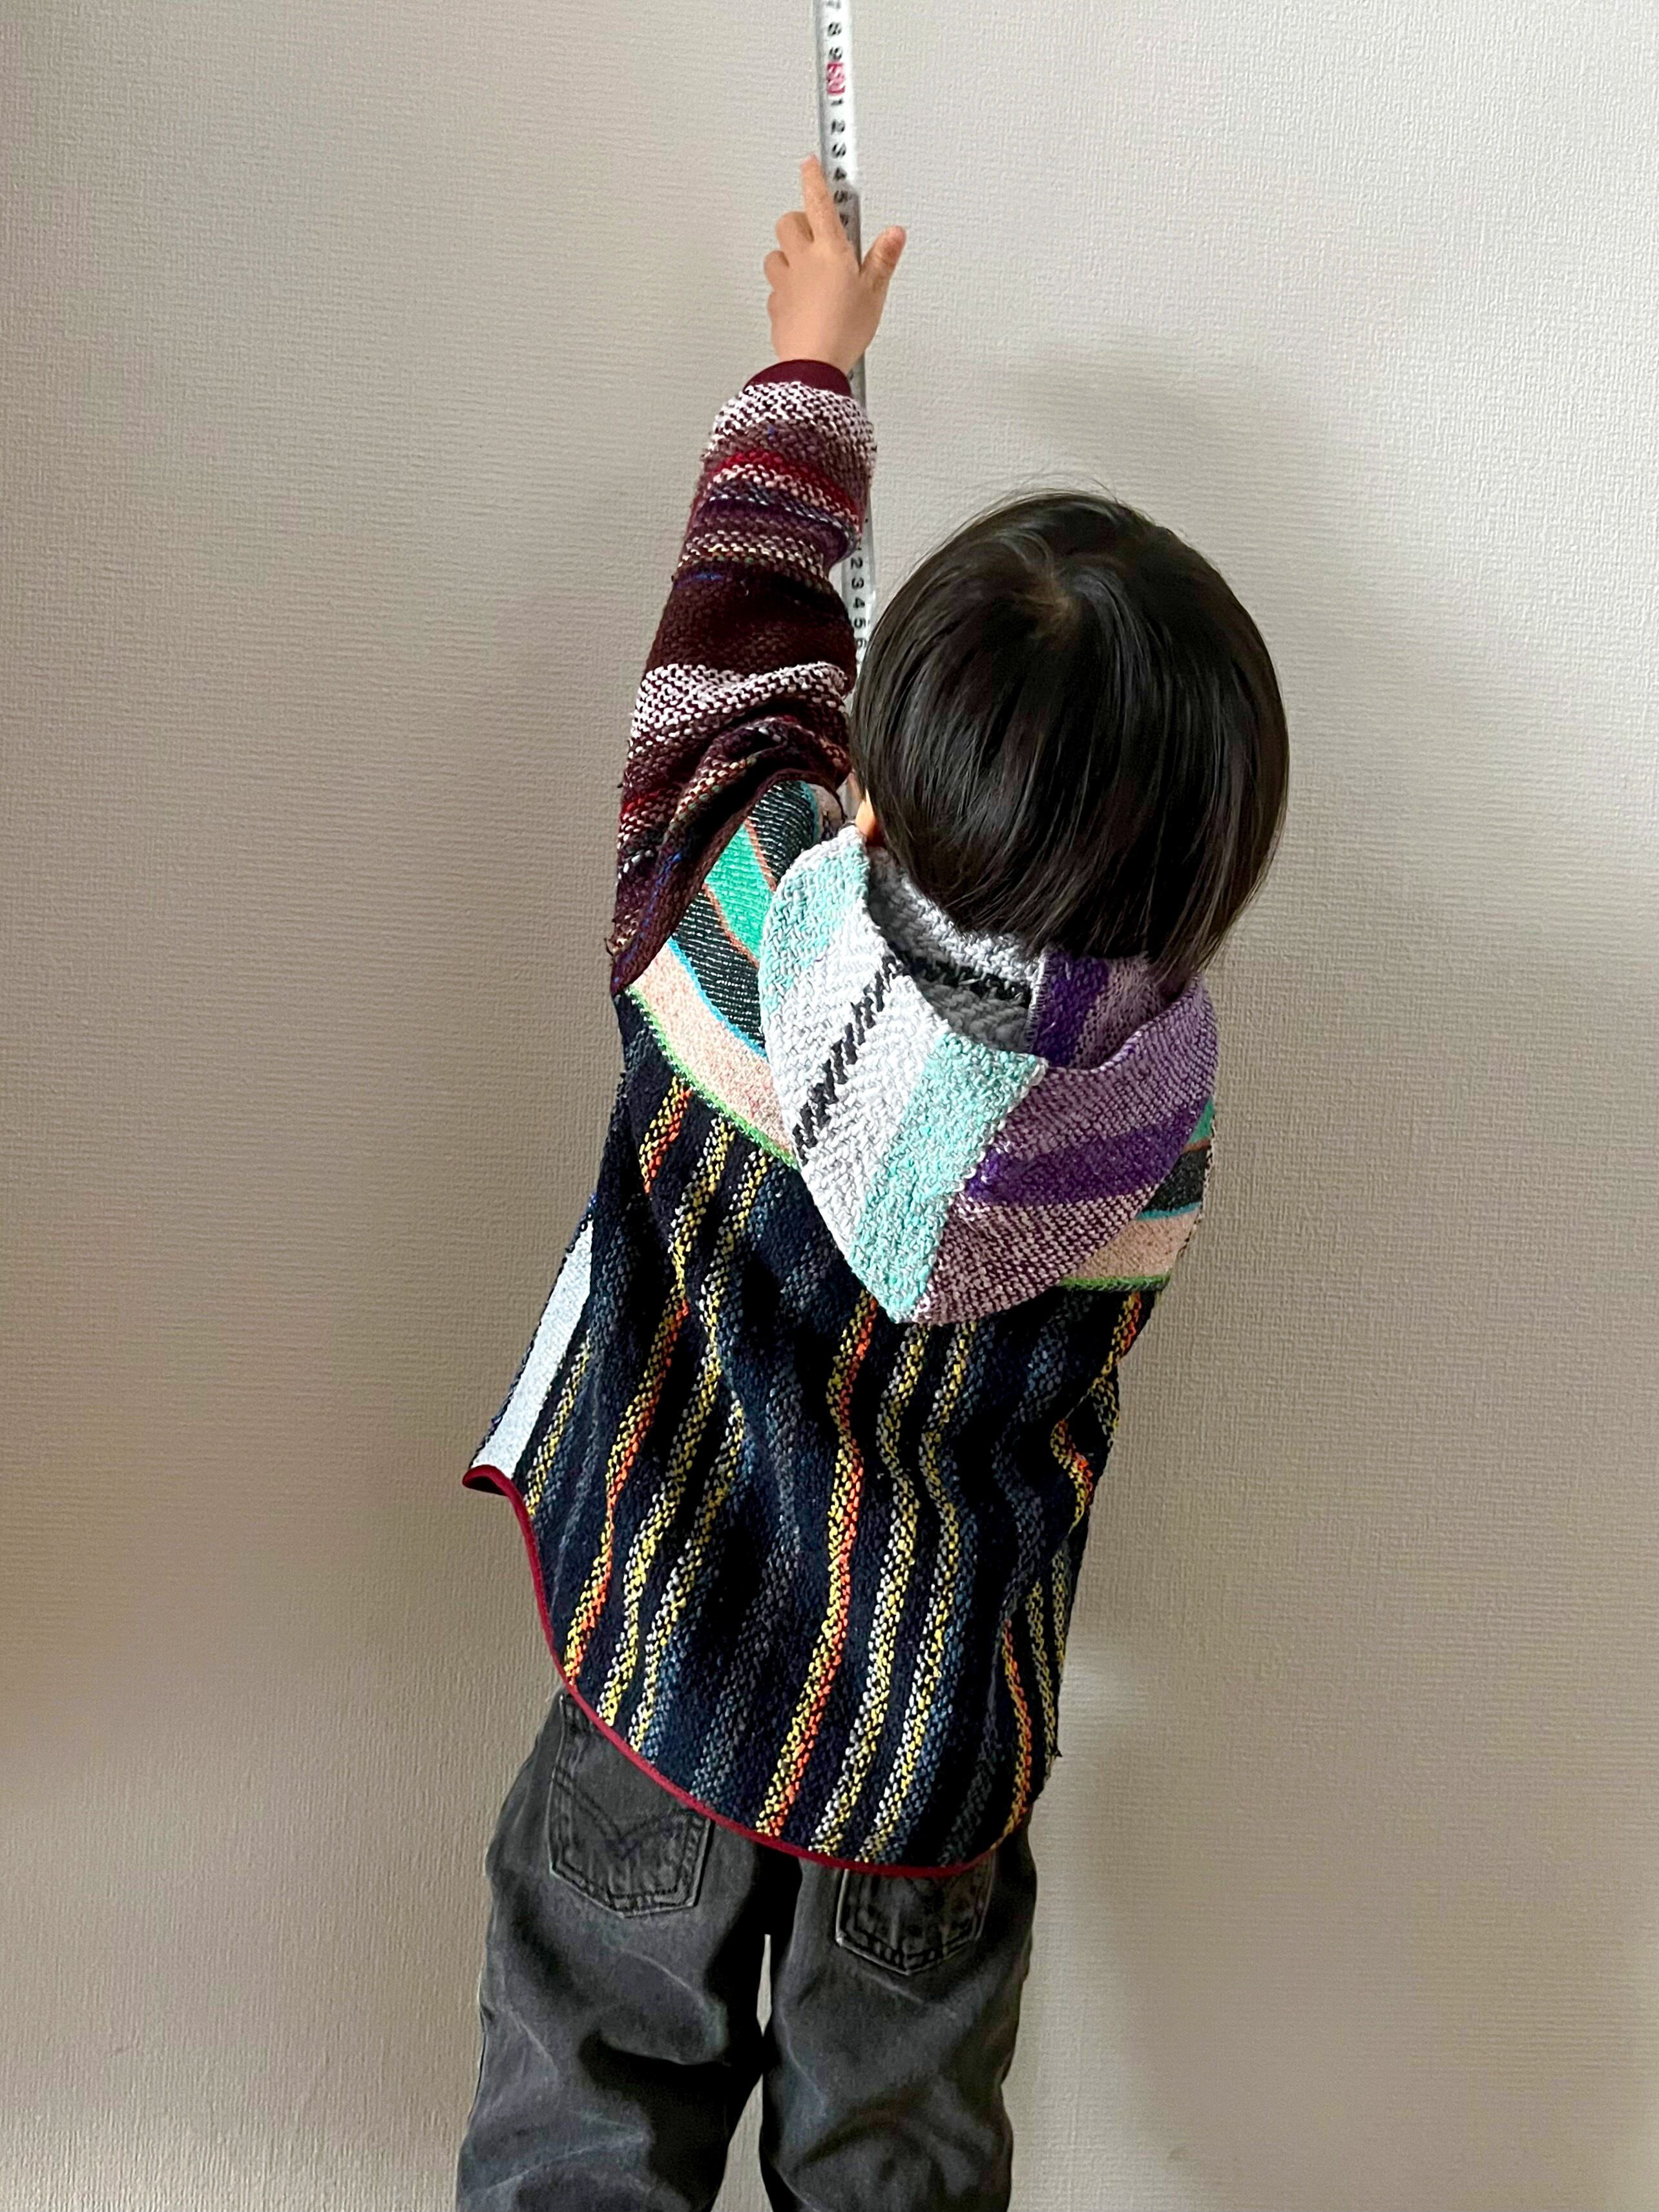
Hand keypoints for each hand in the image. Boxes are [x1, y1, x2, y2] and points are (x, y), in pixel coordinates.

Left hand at [764, 155, 904, 375]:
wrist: (812, 365)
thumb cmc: (841, 332)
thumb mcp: (874, 294)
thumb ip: (882, 260)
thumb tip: (894, 234)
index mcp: (830, 251)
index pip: (819, 201)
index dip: (814, 177)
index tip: (811, 162)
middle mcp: (802, 260)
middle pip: (789, 221)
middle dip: (800, 221)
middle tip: (818, 233)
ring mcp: (784, 282)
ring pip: (776, 252)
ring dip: (788, 253)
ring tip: (807, 268)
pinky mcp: (775, 305)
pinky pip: (775, 286)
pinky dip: (785, 286)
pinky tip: (800, 299)